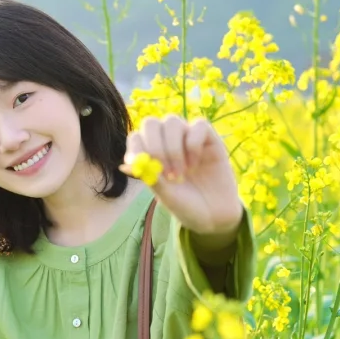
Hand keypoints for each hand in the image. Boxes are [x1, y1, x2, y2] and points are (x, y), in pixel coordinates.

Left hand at [120, 115, 243, 245]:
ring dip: (174, 149)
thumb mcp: (166, 195)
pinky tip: (195, 166)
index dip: (135, 146)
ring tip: (180, 175)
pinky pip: (198, 125)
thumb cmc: (186, 206)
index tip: (138, 162)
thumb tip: (125, 165)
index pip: (137, 137)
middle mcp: (168, 141)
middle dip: (155, 147)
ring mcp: (188, 137)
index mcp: (152, 155)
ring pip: (172, 122)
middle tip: (164, 171)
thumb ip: (149, 177)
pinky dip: (193, 145)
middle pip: (151, 124)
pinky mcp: (208, 137)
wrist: (214, 216)